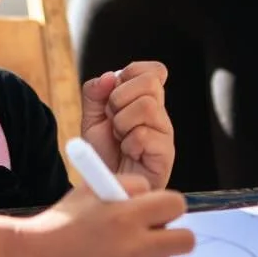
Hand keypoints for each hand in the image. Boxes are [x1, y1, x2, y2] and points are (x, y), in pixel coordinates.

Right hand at [0, 177, 192, 256]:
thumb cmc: (60, 222)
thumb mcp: (90, 191)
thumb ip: (126, 187)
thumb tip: (152, 195)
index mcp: (126, 215)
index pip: (175, 205)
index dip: (167, 206)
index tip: (157, 209)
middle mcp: (135, 247)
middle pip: (185, 240)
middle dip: (174, 234)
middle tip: (154, 232)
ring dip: (149, 255)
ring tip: (116, 251)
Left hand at [79, 60, 175, 190]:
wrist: (106, 187)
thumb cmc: (105, 154)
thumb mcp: (91, 118)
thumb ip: (95, 93)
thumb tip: (109, 77)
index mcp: (144, 99)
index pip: (152, 70)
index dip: (131, 74)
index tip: (114, 95)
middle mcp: (159, 113)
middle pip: (150, 82)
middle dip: (119, 98)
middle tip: (113, 120)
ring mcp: (164, 132)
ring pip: (147, 106)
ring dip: (122, 122)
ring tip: (120, 138)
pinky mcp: (166, 154)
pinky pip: (144, 134)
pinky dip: (128, 143)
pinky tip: (129, 153)